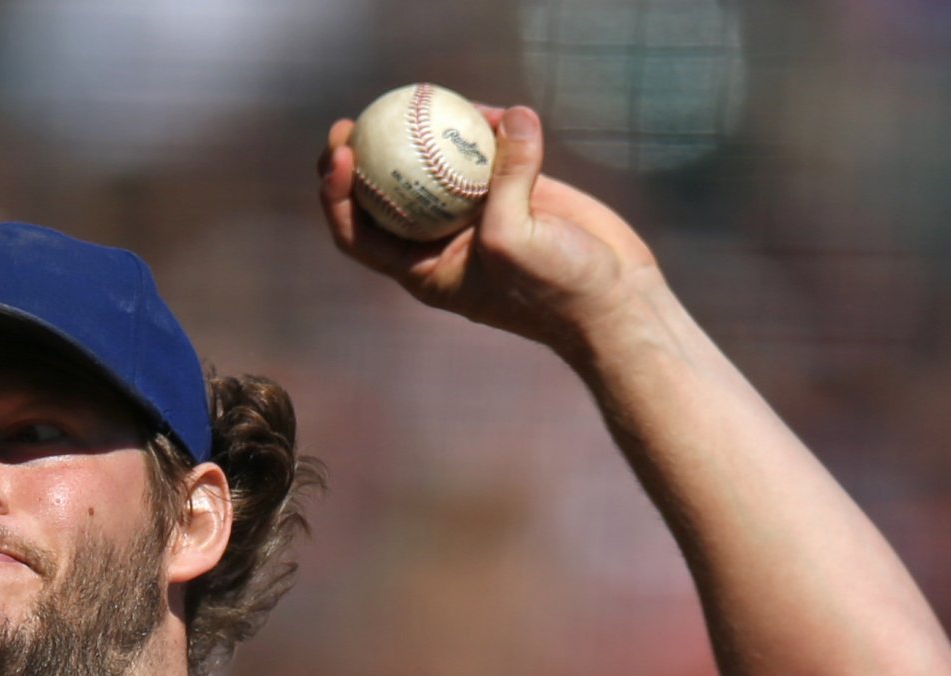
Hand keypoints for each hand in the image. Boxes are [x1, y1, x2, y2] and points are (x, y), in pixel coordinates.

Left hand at [317, 106, 665, 357]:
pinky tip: (497, 109)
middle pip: (386, 193)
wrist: (613, 301)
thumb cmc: (553, 288)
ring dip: (433, 132)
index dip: (337, 194)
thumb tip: (508, 117)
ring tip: (430, 99)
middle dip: (366, 155)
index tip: (340, 153)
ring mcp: (479, 214)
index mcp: (423, 267)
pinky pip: (493, 153)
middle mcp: (443, 240)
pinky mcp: (518, 193)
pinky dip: (491, 129)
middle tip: (357, 118)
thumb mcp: (513, 238)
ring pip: (441, 166)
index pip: (358, 233)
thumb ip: (504, 178)